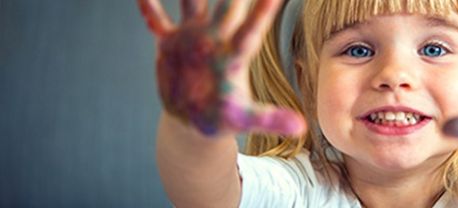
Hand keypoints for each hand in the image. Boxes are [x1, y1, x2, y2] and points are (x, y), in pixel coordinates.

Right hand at [138, 0, 304, 135]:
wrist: (195, 120)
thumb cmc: (223, 118)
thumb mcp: (245, 120)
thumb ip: (270, 119)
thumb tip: (301, 128)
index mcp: (234, 56)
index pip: (251, 29)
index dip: (262, 11)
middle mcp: (215, 40)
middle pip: (224, 6)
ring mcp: (192, 38)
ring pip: (191, 2)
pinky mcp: (171, 45)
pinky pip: (157, 22)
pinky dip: (149, 9)